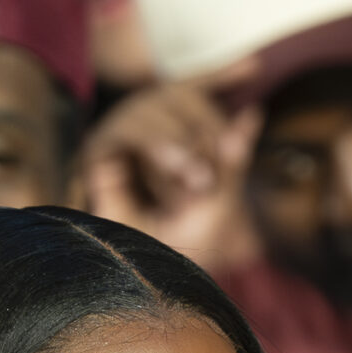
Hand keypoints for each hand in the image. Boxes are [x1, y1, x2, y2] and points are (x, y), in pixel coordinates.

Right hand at [83, 68, 265, 271]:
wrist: (150, 280)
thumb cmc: (185, 245)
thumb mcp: (219, 199)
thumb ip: (231, 159)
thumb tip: (253, 112)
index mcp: (178, 136)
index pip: (197, 91)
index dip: (222, 83)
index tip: (254, 72)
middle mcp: (147, 130)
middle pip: (176, 95)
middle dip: (201, 132)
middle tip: (212, 177)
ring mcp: (120, 138)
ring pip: (151, 108)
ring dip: (180, 143)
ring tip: (198, 180)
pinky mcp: (97, 153)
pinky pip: (127, 129)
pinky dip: (157, 145)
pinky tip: (179, 168)